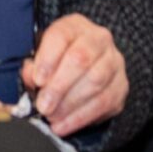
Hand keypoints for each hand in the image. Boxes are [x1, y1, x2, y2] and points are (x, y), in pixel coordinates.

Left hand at [22, 14, 127, 137]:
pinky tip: (64, 125)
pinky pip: (105, 103)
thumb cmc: (58, 61)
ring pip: (95, 82)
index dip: (48, 59)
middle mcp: (99, 39)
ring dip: (70, 104)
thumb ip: (33, 67)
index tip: (37, 80)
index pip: (62, 36)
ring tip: (52, 117)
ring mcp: (114, 62)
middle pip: (81, 59)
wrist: (87, 68)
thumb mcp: (41, 57)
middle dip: (59, 86)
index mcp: (75, 26)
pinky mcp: (121, 86)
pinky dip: (81, 117)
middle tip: (44, 106)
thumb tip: (31, 77)